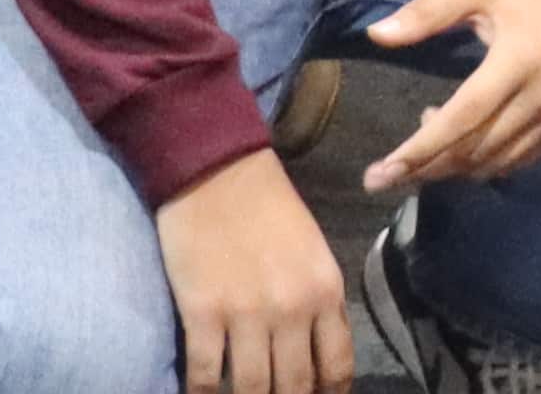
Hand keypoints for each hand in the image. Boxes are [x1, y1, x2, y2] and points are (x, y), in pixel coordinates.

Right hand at [147, 147, 345, 393]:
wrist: (217, 169)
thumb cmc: (269, 207)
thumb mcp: (314, 252)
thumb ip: (321, 303)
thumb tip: (318, 355)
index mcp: (326, 291)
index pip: (337, 367)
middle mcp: (293, 309)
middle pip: (296, 387)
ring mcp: (247, 313)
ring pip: (253, 389)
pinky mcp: (203, 312)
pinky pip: (205, 375)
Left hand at [356, 0, 540, 190]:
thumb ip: (427, 11)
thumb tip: (376, 35)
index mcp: (518, 59)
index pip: (464, 116)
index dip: (422, 147)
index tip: (384, 171)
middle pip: (475, 148)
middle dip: (426, 166)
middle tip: (384, 175)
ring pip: (494, 162)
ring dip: (453, 166)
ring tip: (423, 148)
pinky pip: (518, 161)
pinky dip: (483, 164)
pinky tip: (462, 146)